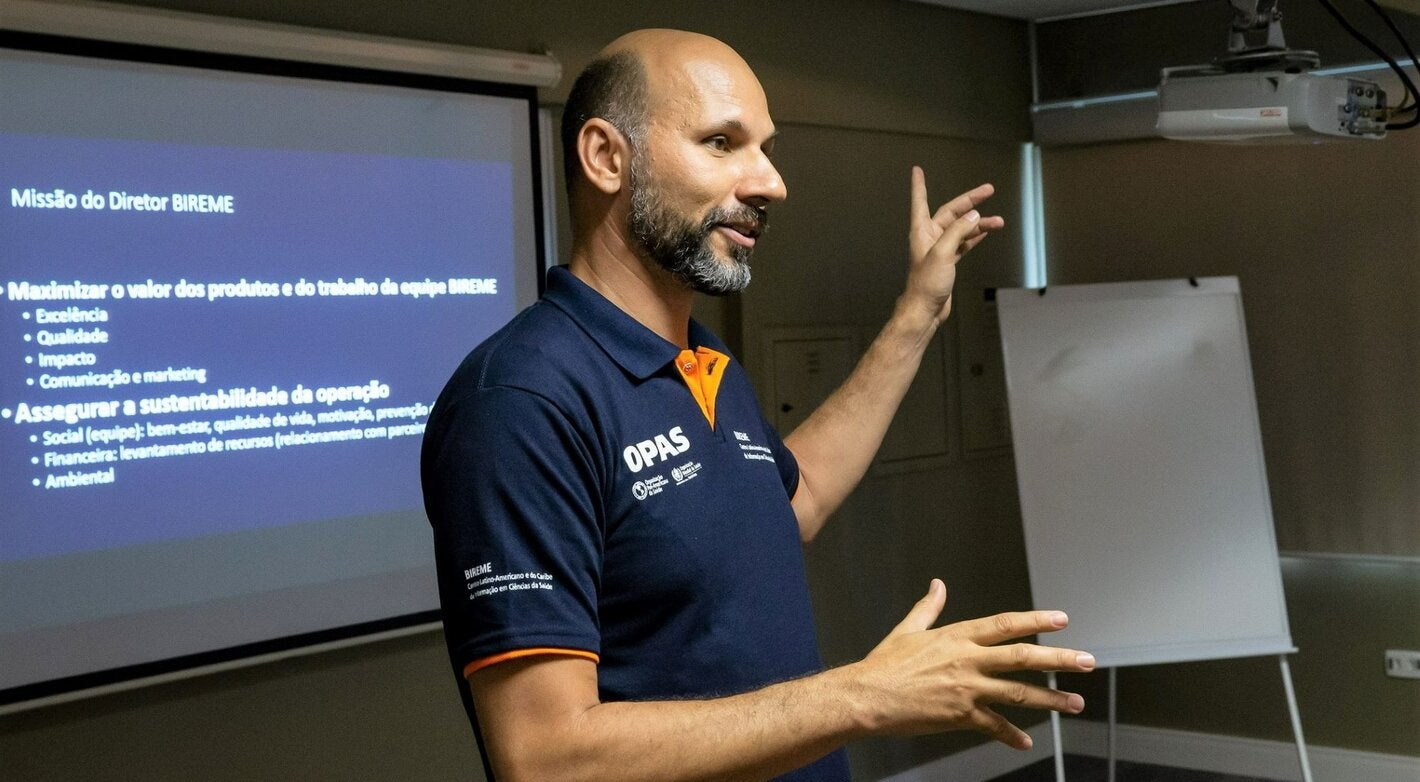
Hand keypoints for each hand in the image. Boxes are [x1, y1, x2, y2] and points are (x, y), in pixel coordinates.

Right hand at [852, 579, 1092, 747]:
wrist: (868, 696)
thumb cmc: (884, 664)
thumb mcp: (907, 630)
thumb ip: (929, 608)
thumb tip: (938, 586)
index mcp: (958, 637)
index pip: (1006, 624)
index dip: (1037, 621)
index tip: (1061, 620)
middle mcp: (968, 661)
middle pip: (1023, 657)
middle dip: (1059, 659)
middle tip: (1087, 661)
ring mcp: (967, 689)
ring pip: (1019, 693)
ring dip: (1051, 699)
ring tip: (1075, 702)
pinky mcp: (961, 716)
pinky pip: (994, 726)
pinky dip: (1011, 735)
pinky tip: (1025, 741)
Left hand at [904, 166, 1004, 324]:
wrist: (925, 310)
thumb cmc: (926, 284)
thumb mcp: (942, 253)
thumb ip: (958, 231)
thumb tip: (974, 216)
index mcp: (922, 231)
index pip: (920, 201)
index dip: (919, 185)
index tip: (917, 171)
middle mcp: (929, 237)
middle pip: (951, 212)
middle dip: (970, 201)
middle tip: (988, 190)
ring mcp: (939, 249)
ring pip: (962, 229)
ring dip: (980, 223)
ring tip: (999, 221)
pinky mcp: (948, 261)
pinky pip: (964, 243)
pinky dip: (976, 237)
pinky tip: (987, 231)